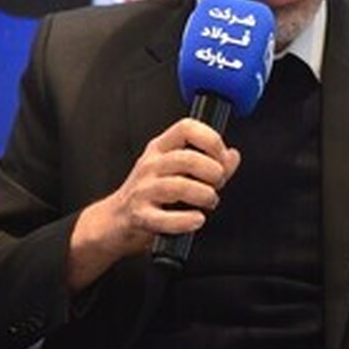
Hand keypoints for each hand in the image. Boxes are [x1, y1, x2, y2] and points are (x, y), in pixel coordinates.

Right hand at [67, 118, 239, 290]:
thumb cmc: (150, 193)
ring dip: (204, 195)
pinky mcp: (140, 216)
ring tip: (209, 202)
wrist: (115, 220)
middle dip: (212, 172)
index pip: (186, 127)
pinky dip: (185, 221)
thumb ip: (209, 163)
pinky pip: (164, 218)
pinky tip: (197, 220)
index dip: (211, 139)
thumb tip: (233, 156)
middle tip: (217, 184)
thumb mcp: (176, 171)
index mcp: (160, 147)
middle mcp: (150, 165)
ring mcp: (143, 190)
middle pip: (187, 159)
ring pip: (178, 186)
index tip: (221, 156)